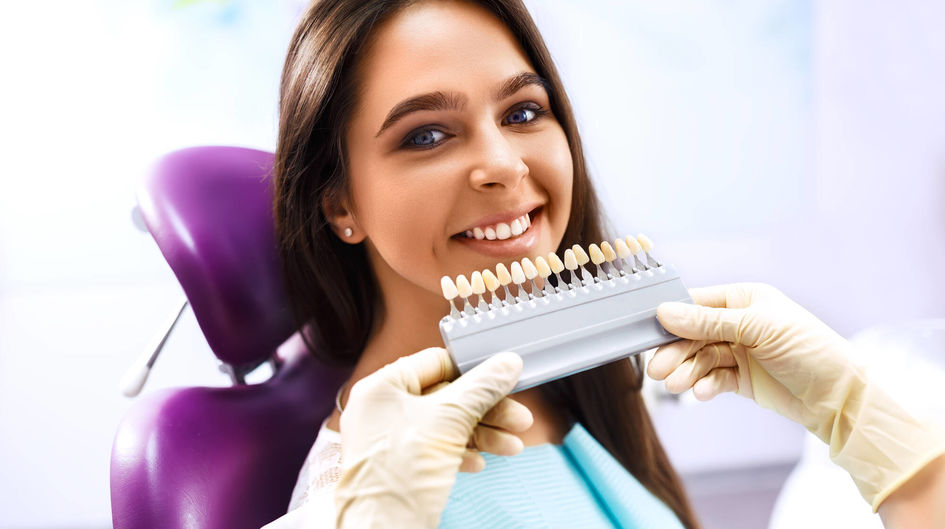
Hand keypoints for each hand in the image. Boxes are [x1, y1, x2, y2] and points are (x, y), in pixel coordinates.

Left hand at [334, 347, 531, 528]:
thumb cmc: (399, 478)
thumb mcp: (449, 422)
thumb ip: (481, 388)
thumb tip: (506, 364)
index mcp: (382, 388)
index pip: (435, 363)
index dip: (472, 370)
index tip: (503, 377)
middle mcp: (383, 410)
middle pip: (446, 396)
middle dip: (486, 409)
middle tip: (518, 417)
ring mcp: (391, 439)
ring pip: (446, 425)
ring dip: (483, 432)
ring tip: (512, 445)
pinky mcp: (401, 465)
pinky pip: (438, 449)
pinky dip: (463, 452)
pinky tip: (481, 462)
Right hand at [648, 283, 944, 511]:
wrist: (838, 397)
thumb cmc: (809, 350)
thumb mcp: (758, 329)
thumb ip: (709, 322)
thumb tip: (665, 311)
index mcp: (743, 300)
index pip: (697, 303)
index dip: (673, 317)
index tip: (651, 331)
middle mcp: (738, 323)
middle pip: (693, 334)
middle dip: (676, 352)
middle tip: (659, 371)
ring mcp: (738, 351)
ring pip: (699, 358)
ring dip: (687, 372)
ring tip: (678, 387)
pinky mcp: (740, 378)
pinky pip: (712, 378)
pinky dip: (704, 386)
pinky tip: (701, 393)